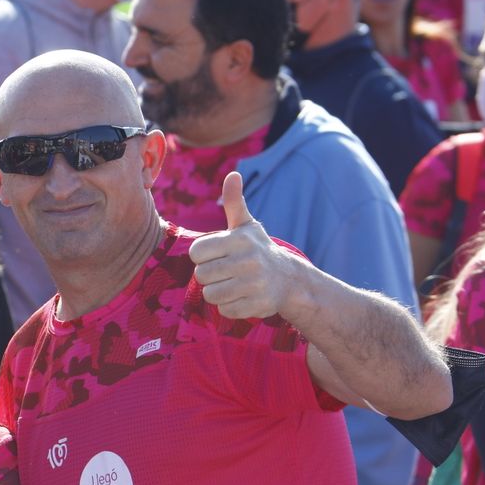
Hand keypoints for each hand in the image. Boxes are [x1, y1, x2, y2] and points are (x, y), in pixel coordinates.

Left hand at [188, 172, 294, 320]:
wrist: (289, 279)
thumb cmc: (258, 249)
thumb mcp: (246, 225)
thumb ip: (235, 201)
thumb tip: (233, 174)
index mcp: (239, 240)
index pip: (196, 252)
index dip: (202, 256)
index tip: (215, 255)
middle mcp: (248, 261)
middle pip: (201, 275)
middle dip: (209, 275)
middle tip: (224, 271)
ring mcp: (253, 285)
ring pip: (210, 295)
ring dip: (217, 292)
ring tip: (231, 284)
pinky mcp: (257, 305)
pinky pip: (224, 310)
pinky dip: (229, 306)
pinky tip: (241, 296)